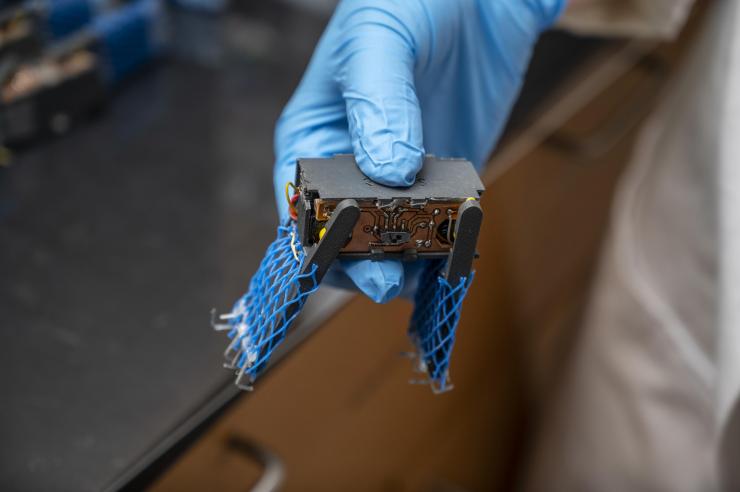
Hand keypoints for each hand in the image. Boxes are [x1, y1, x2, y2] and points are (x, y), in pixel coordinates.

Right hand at [273, 0, 564, 302]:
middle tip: (390, 279)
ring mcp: (399, 178)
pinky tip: (459, 252)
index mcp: (313, 134)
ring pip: (392, 242)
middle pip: (344, 236)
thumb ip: (378, 102)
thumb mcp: (380, 38)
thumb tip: (389, 174)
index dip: (314, 238)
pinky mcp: (443, 180)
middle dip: (363, 262)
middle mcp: (351, 165)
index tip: (341, 260)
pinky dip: (448, 245)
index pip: (300, 203)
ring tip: (429, 267)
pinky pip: (440, 226)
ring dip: (408, 261)